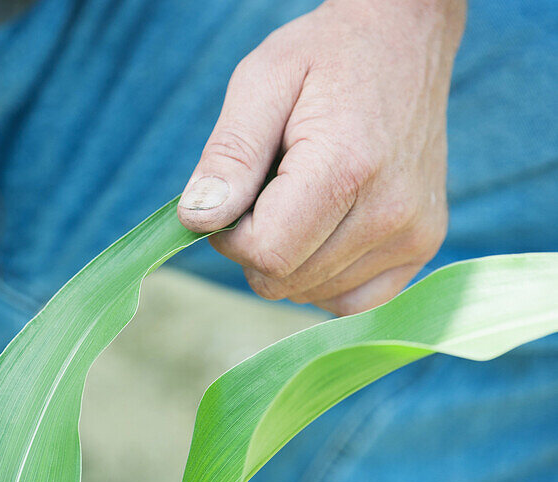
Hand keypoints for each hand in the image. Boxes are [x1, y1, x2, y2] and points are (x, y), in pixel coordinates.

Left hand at [177, 0, 464, 314]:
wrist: (402, 41)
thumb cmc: (322, 58)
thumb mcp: (260, 82)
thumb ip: (229, 155)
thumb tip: (196, 220)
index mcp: (347, 169)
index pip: (265, 253)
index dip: (229, 234)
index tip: (236, 193)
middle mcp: (390, 212)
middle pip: (283, 280)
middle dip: (255, 245)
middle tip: (270, 187)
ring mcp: (414, 235)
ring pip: (309, 294)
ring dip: (289, 257)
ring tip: (306, 194)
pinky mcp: (422, 247)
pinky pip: (350, 302)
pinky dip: (322, 277)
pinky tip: (323, 230)